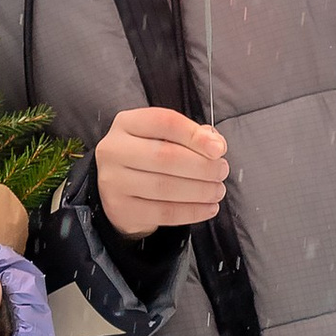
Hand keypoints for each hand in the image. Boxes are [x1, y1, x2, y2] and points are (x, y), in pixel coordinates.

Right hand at [96, 105, 226, 237]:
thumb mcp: (162, 137)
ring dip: (200, 190)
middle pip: (165, 156)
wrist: (117, 189)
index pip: (163, 122)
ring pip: (165, 187)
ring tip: (217, 190)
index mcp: (126, 123)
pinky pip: (163, 212)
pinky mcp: (120, 209)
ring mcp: (113, 181)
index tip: (218, 148)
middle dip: (202, 166)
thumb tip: (215, 144)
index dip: (194, 135)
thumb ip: (190, 135)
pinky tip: (207, 208)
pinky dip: (191, 211)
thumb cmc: (146, 158)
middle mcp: (115, 150)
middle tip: (221, 171)